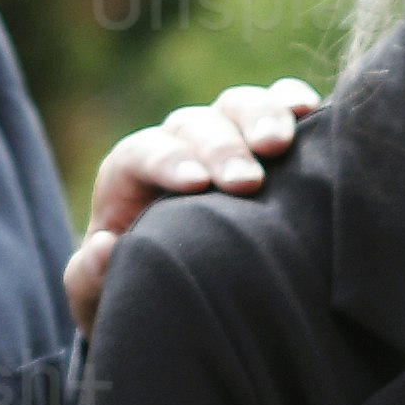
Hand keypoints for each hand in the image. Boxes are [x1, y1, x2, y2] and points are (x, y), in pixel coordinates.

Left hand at [61, 73, 318, 329]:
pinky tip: (312, 114)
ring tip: (280, 144)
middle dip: (220, 149)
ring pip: (238, 107)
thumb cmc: (145, 291)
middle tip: (246, 182)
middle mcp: (181, 147)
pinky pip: (281, 108)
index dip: (168, 161)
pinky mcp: (271, 143)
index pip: (144, 152)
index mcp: (134, 176)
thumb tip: (105, 248)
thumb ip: (92, 278)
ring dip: (260, 118)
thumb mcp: (106, 299)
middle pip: (196, 125)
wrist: (196, 295)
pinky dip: (294, 104)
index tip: (195, 185)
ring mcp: (228, 139)